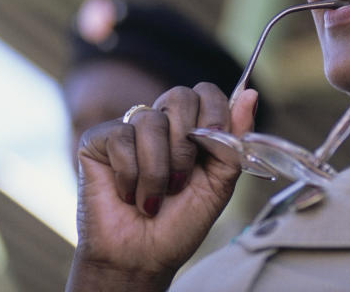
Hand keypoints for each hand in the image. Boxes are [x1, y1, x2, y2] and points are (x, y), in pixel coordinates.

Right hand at [67, 82, 257, 290]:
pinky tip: (128, 195)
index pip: (206, 92)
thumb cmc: (180, 222)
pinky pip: (121, 137)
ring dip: (158, 170)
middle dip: (186, 142)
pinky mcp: (97, 140)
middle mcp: (161, 122)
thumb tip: (251, 94)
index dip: (214, 111)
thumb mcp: (219, 182)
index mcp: (191, 128)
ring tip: (154, 198)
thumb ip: (234, 140)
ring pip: (151, 121)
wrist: (142, 258)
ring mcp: (128, 129)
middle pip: (179, 96)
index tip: (215, 139)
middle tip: (181, 180)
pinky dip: (130, 174)